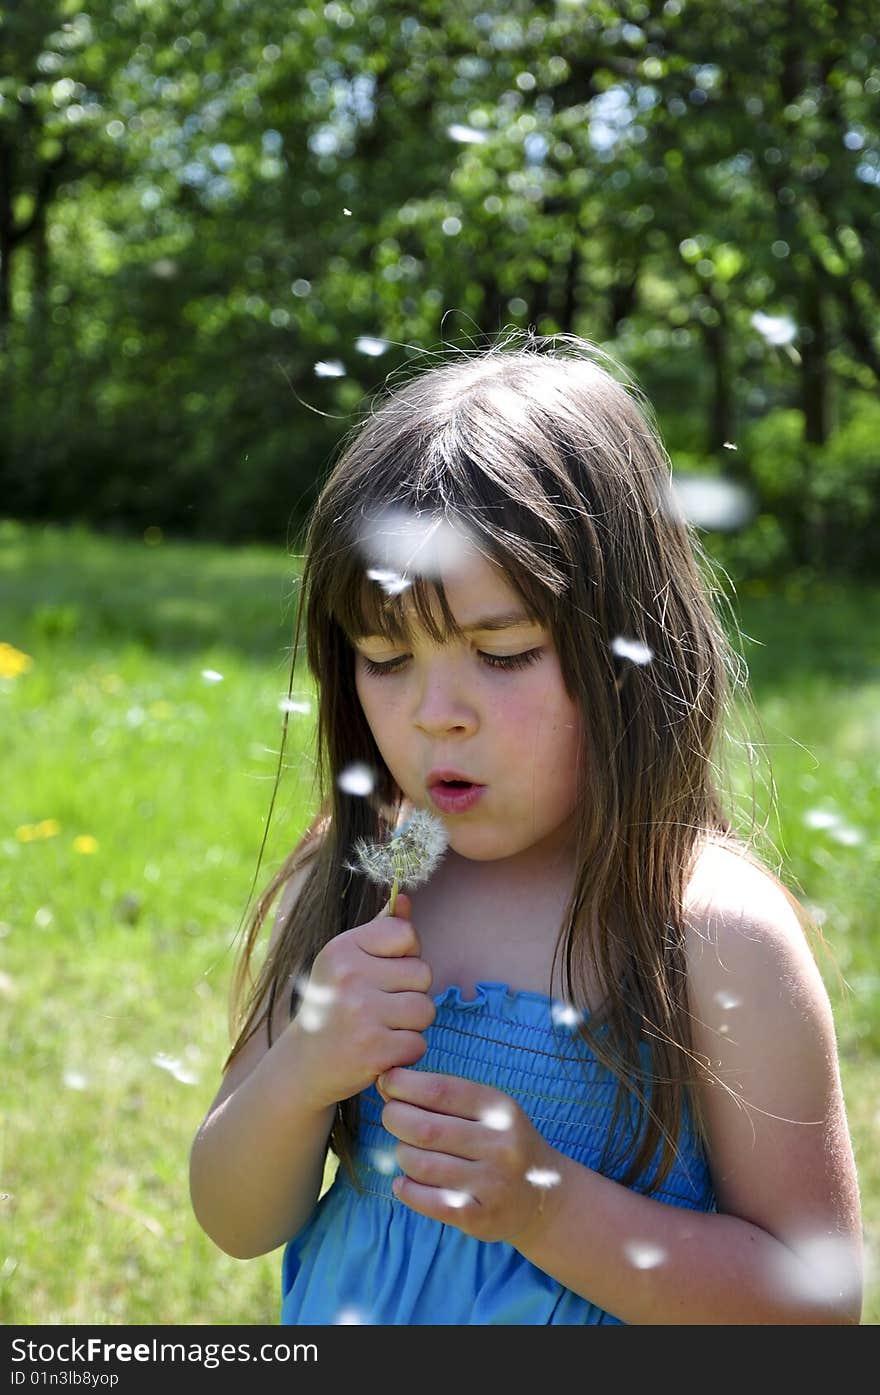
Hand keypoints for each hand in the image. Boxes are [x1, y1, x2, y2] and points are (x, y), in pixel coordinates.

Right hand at [290, 892, 434, 1110]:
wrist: (303, 1065)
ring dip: (412, 1024)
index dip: (406, 954)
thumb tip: (404, 899)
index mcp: (343, 948)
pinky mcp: (374, 1050)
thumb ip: (379, 930)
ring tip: (383, 1027)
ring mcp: (361, 1014)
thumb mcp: (346, 962)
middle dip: (411, 992)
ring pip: (425, 1009)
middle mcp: (350, 976)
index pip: (405, 933)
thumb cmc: (332, 1006)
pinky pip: (418, 1043)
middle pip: (423, 973)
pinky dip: (406, 1051)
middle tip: (381, 1007)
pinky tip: (381, 1050)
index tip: (385, 972)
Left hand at [376, 1067, 563, 1246]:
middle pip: (426, 1128)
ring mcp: (491, 1184)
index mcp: (500, 1110)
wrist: (545, 1197)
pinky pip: (428, 1201)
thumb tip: (390, 1083)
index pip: (441, 1091)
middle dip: (395, 1117)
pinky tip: (403, 1182)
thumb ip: (446, 1096)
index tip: (387, 1082)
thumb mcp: (490, 1110)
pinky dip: (406, 1190)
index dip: (404, 1084)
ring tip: (405, 1150)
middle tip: (391, 1116)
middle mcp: (499, 1145)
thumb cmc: (505, 1143)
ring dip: (402, 1154)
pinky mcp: (480, 1217)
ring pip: (421, 1165)